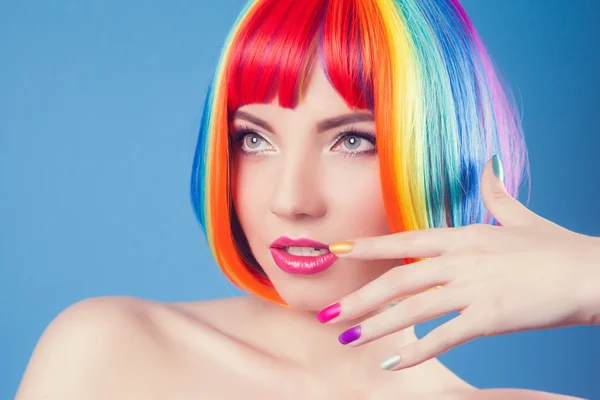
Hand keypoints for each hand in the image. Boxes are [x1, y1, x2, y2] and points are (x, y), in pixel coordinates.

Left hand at [318, 156, 599, 370]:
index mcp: (464, 236)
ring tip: (347, 338)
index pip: (405, 240)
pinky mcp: (491, 317)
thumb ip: (496, 194)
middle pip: (398, 279)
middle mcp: (461, 259)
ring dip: (376, 325)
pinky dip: (416, 352)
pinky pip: (444, 337)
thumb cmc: (557, 248)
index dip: (368, 247)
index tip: (336, 251)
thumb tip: (488, 165)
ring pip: (412, 309)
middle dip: (359, 298)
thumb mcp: (521, 217)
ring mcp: (474, 288)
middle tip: (329, 314)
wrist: (595, 273)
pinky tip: (392, 364)